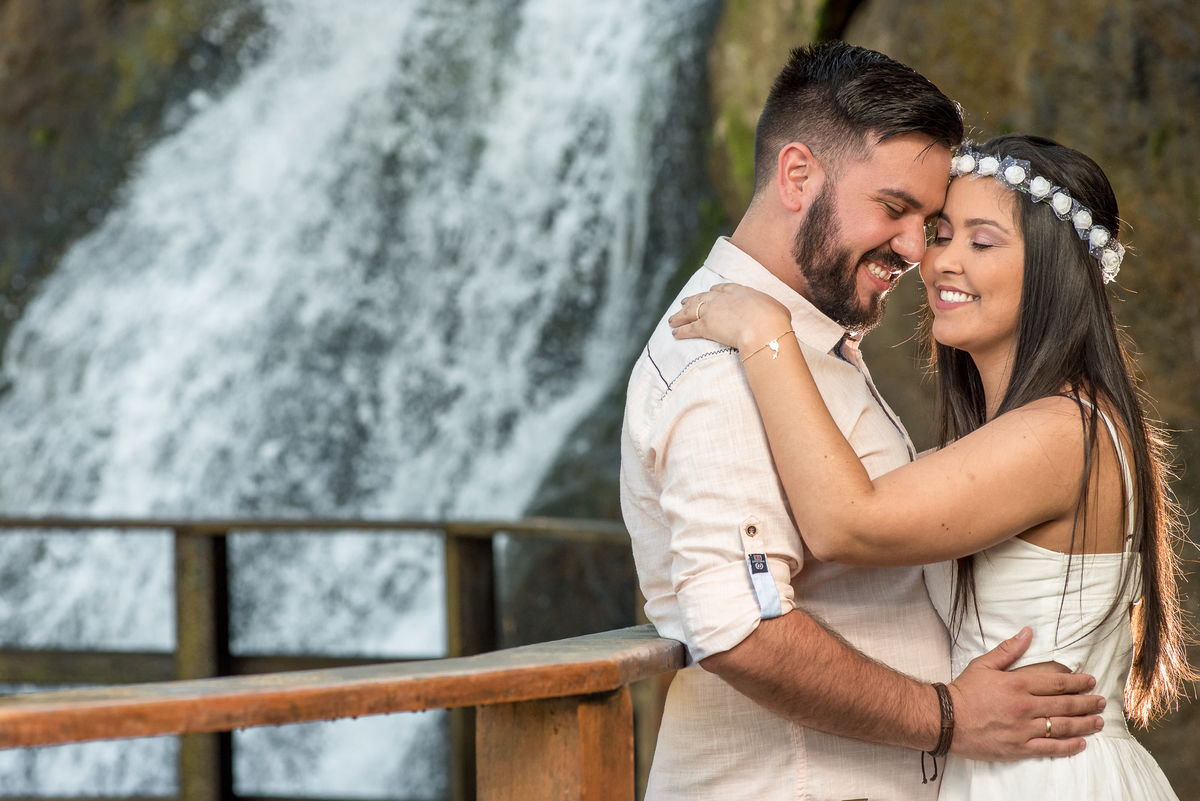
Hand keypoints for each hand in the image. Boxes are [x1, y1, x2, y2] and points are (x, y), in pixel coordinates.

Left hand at [668, 283, 792, 353]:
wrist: (763, 327)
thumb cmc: (775, 319)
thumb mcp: (777, 308)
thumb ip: (771, 309)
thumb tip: (777, 315)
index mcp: (739, 291)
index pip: (721, 288)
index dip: (713, 291)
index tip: (708, 293)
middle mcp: (722, 298)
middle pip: (701, 297)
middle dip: (691, 300)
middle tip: (683, 302)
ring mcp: (712, 311)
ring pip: (691, 311)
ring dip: (680, 315)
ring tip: (672, 319)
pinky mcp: (706, 326)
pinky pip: (689, 328)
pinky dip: (681, 331)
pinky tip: (674, 334)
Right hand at [949, 627, 1104, 760]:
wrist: (946, 719)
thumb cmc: (964, 691)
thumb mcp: (983, 665)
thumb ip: (1008, 650)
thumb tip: (1026, 633)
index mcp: (1017, 684)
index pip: (1057, 683)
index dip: (1077, 682)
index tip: (1090, 681)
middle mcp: (1024, 707)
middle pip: (1065, 704)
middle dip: (1086, 702)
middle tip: (1101, 701)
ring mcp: (1023, 729)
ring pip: (1062, 726)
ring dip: (1084, 724)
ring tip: (1098, 722)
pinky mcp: (1019, 747)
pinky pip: (1049, 748)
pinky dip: (1068, 746)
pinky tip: (1081, 743)